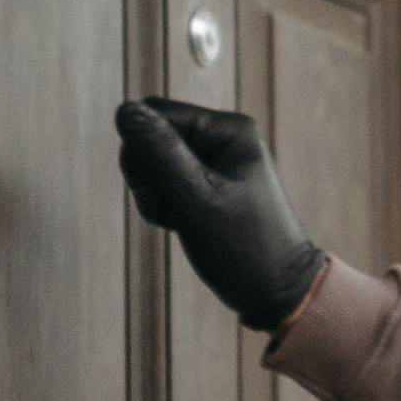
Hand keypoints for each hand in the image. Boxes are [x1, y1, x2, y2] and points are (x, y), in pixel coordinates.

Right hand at [114, 98, 328, 328]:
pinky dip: (162, 207)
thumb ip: (160, 153)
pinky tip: (182, 225)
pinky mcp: (202, 182)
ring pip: (149, 163)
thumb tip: (125, 110)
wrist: (274, 291)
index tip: (162, 189)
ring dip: (154, 197)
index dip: (143, 150)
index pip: (154, 113)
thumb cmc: (242, 246)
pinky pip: (160, 183)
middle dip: (148, 177)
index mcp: (228, 128)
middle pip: (149, 137)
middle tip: (173, 209)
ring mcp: (212, 159)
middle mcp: (220, 136)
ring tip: (181, 221)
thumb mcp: (197, 199)